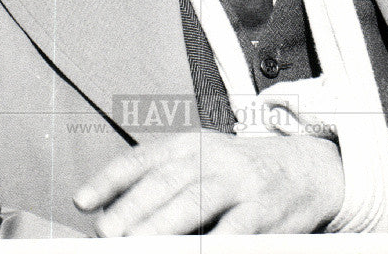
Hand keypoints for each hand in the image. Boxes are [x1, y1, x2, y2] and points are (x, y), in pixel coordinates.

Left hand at [73, 129, 344, 235]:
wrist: (304, 168)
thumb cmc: (237, 172)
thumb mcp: (200, 161)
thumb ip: (159, 180)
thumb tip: (103, 209)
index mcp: (190, 144)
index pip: (144, 158)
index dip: (111, 178)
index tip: (83, 201)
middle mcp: (212, 157)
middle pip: (165, 182)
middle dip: (131, 209)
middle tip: (105, 233)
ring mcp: (239, 182)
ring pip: (195, 202)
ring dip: (163, 226)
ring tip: (137, 245)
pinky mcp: (263, 209)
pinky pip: (235, 230)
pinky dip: (215, 244)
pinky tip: (201, 253)